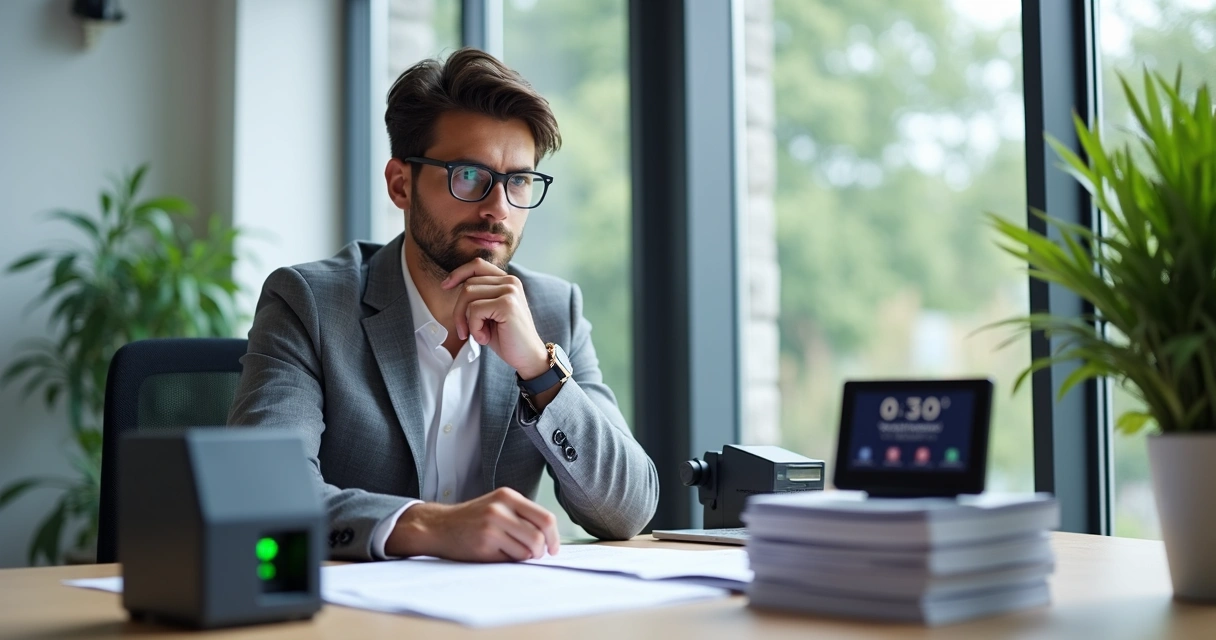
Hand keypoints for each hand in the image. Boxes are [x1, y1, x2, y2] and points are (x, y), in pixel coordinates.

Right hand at [385, 487, 560, 560]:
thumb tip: (549, 538)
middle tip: (534, 554)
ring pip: (526, 551)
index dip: (554, 537)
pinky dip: (509, 560)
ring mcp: (491, 527)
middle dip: (540, 551)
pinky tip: (496, 553)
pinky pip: (509, 559)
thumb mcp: (498, 506)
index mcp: (507, 496)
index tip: (553, 548)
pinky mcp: (483, 545)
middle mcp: (500, 509)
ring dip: (524, 557)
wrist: (439, 526)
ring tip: (510, 551)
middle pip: (539, 537)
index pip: (545, 518)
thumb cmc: (472, 519)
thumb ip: (522, 515)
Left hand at [442, 259, 548, 378]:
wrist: (527, 357)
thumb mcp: (488, 313)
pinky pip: (474, 310)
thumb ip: (477, 296)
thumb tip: (450, 283)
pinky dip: (474, 328)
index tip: (445, 286)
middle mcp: (511, 281)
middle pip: (468, 283)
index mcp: (507, 281)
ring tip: (479, 335)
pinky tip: (485, 338)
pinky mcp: (507, 304)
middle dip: (459, 310)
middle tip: (464, 331)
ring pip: (467, 295)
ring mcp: (510, 291)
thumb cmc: (506, 338)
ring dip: (466, 320)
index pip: (477, 264)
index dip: (458, 273)